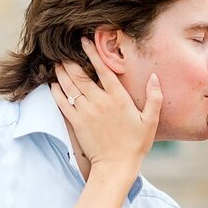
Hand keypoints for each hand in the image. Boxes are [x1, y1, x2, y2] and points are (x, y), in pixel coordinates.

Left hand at [50, 37, 160, 174]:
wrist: (116, 166)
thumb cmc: (135, 144)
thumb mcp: (151, 121)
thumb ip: (154, 97)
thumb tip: (155, 77)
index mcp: (118, 98)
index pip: (103, 69)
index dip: (92, 53)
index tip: (84, 41)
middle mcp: (100, 102)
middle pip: (80, 75)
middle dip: (70, 60)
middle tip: (63, 51)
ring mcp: (86, 112)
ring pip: (69, 86)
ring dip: (61, 73)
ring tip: (56, 63)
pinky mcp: (76, 123)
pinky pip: (62, 103)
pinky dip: (56, 92)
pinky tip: (53, 84)